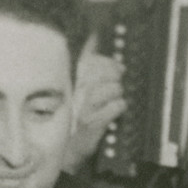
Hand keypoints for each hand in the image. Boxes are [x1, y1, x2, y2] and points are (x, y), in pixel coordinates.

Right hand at [63, 52, 127, 171]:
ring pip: (108, 90)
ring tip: (116, 98)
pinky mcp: (92, 124)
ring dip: (117, 92)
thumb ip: (88, 63)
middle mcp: (76, 93)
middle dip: (114, 75)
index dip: (107, 62)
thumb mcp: (81, 88)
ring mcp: (83, 108)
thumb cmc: (78, 118)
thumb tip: (93, 36)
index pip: (90, 60)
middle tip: (119, 82)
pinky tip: (118, 110)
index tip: (119, 68)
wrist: (69, 151)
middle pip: (101, 73)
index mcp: (74, 81)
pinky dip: (118, 107)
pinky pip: (113, 108)